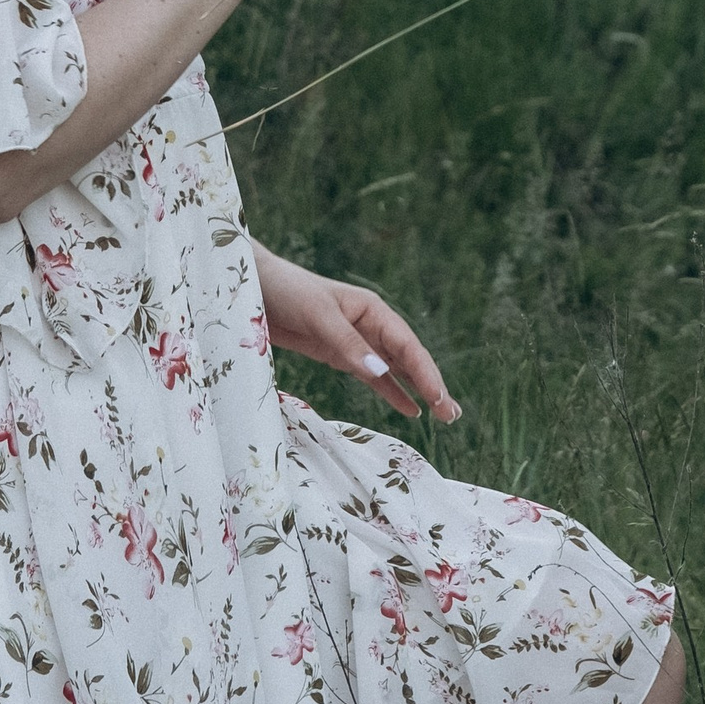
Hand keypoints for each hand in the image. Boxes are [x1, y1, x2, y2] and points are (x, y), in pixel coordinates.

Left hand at [255, 252, 460, 425]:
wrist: (252, 289)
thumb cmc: (288, 292)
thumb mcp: (319, 316)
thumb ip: (348, 345)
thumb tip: (382, 373)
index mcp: (372, 310)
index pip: (407, 345)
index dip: (425, 372)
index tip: (439, 398)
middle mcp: (370, 327)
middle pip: (408, 360)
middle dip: (432, 385)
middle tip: (452, 414)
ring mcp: (355, 343)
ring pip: (395, 371)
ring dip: (419, 391)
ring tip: (444, 415)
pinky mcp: (338, 355)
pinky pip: (372, 378)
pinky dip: (391, 392)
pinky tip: (410, 409)